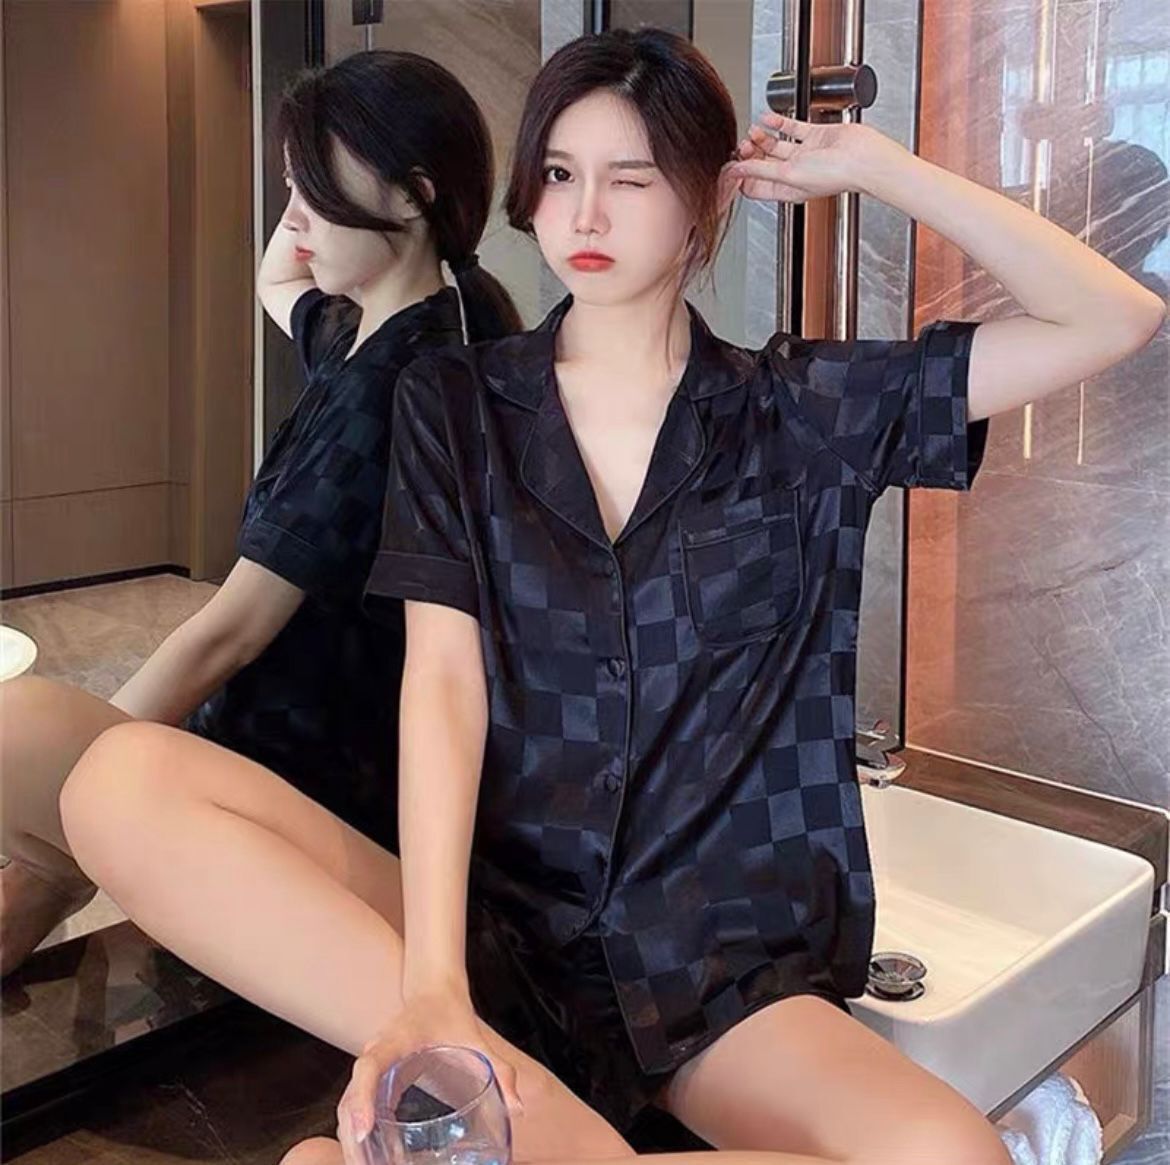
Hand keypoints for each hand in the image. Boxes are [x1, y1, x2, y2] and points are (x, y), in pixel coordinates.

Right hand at [336, 988, 522, 1161]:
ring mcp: (369, 1066)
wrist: (433, 991)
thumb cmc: (451, 1013)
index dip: (362, 1097)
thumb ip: (499, 1070)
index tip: (364, 1129)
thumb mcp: (476, 1038)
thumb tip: (518, 1108)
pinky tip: (370, 1159)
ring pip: (346, 1106)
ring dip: (351, 1141)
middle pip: (348, 1097)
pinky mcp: (373, 1078)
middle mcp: (374, 1054)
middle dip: (352, 1136)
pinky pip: (355, 1106)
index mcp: (395, 1040)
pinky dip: (356, 1132)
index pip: (369, 1067)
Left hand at [722, 112, 909, 204]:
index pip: (754, 186)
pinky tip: (768, 118)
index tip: (728, 166)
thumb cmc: (835, 174)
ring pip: (776, 145)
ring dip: (762, 137)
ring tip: (754, 131)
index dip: (740, 177)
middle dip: (750, 154)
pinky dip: (779, 123)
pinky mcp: (815, 136)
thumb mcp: (788, 174)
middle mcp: (795, 173)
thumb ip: (760, 170)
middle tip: (741, 145)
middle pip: (763, 164)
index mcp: (786, 190)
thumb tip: (736, 170)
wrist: (864, 158)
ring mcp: (805, 154)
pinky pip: (792, 129)